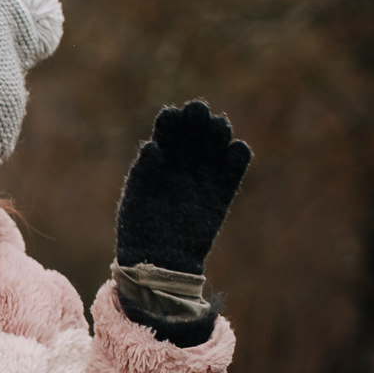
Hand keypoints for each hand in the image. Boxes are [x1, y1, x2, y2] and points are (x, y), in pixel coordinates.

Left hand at [114, 100, 250, 274]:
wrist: (160, 262)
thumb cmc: (140, 231)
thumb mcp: (135, 200)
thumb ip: (144, 173)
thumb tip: (152, 147)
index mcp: (157, 162)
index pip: (167, 133)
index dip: (170, 122)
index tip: (171, 115)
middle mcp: (181, 165)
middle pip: (193, 134)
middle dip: (196, 120)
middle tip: (198, 110)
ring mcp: (203, 177)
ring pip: (215, 146)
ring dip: (218, 133)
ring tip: (218, 125)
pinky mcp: (222, 193)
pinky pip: (235, 168)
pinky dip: (238, 156)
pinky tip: (235, 149)